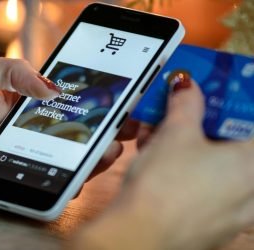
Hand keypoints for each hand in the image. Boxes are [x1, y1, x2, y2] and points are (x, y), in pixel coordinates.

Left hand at [0, 55, 132, 208]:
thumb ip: (14, 71)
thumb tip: (53, 88)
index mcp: (26, 105)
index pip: (69, 103)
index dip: (95, 102)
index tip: (119, 100)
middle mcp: (32, 132)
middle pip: (77, 134)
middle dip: (105, 131)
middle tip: (124, 128)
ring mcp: (28, 158)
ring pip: (70, 161)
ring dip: (94, 157)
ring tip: (109, 150)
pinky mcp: (19, 181)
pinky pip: (50, 185)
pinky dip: (68, 183)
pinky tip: (80, 176)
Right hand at [73, 81, 253, 249]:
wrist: (138, 235)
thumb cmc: (164, 181)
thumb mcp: (175, 133)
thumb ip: (186, 103)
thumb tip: (186, 84)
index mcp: (252, 163)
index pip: (250, 122)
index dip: (231, 105)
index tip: (212, 98)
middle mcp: (252, 190)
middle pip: (233, 146)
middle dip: (203, 127)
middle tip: (180, 116)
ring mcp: (233, 213)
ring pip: (216, 169)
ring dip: (189, 149)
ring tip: (156, 138)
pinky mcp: (212, 227)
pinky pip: (205, 190)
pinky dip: (186, 174)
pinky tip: (157, 165)